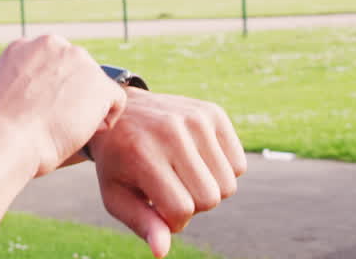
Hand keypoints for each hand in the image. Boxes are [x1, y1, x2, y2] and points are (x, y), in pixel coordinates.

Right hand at [0, 35, 127, 176]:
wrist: (5, 138)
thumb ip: (20, 83)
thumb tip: (33, 97)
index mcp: (24, 45)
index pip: (50, 64)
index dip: (49, 89)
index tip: (40, 110)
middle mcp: (53, 44)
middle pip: (75, 70)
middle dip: (70, 94)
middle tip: (54, 121)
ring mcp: (79, 60)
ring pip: (94, 85)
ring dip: (85, 107)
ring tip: (65, 129)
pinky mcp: (99, 83)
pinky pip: (115, 100)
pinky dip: (105, 119)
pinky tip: (84, 133)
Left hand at [87, 91, 247, 257]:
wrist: (122, 111)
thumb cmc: (118, 160)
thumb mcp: (116, 194)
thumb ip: (141, 223)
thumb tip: (161, 251)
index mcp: (142, 153)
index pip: (181, 209)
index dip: (172, 221)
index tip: (156, 208)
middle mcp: (170, 132)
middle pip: (210, 199)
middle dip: (193, 205)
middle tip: (170, 189)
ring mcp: (195, 118)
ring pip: (228, 185)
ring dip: (208, 189)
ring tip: (182, 174)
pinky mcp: (214, 113)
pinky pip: (239, 164)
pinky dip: (222, 171)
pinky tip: (197, 160)